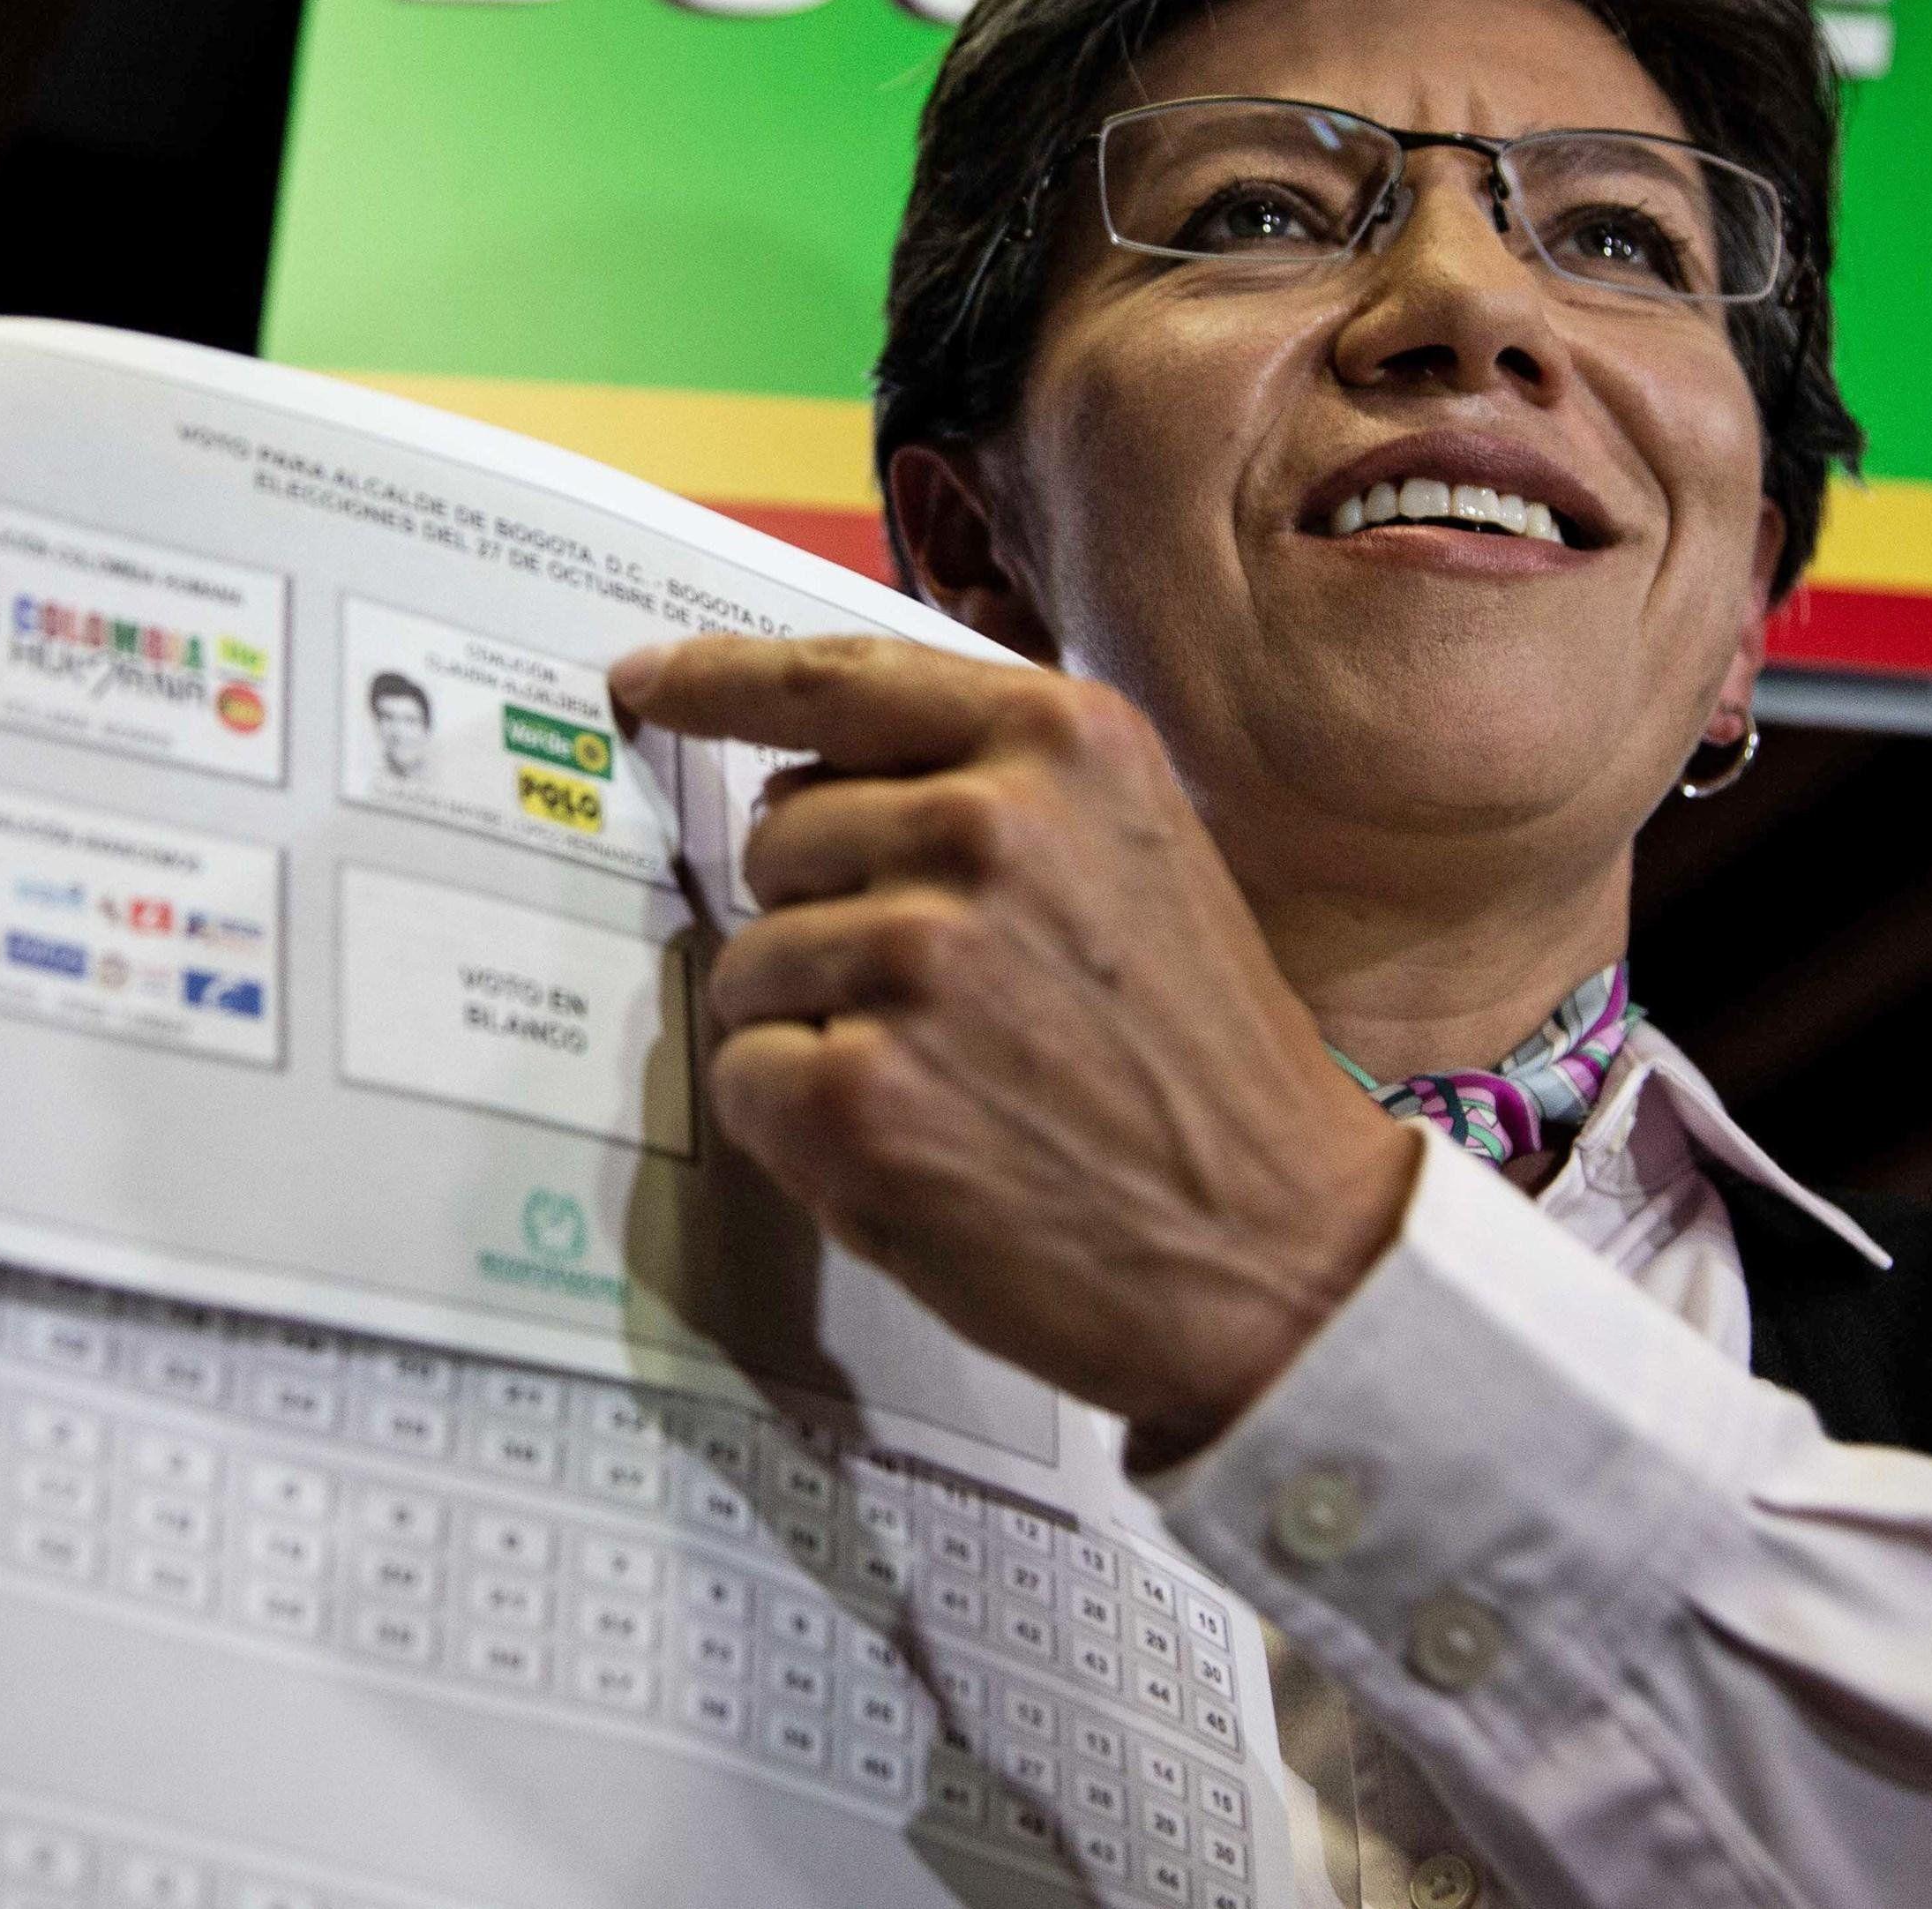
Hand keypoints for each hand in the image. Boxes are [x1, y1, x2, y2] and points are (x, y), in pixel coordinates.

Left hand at [610, 636, 1418, 1460]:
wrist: (1283, 1251)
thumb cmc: (1200, 1064)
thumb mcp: (1134, 857)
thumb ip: (989, 792)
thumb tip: (799, 786)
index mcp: (1061, 742)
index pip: (836, 681)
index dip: (720, 680)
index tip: (649, 681)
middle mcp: (984, 825)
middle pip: (778, 839)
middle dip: (822, 917)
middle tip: (943, 1007)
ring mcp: (916, 958)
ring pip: (752, 962)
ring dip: (816, 1029)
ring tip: (953, 1085)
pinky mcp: (858, 1094)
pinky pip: (745, 1076)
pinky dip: (797, 1124)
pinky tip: (914, 1148)